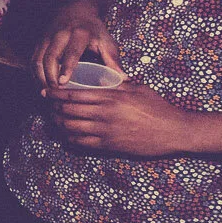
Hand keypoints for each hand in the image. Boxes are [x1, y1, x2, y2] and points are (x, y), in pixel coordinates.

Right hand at [34, 0, 120, 92]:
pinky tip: (41, 84)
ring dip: (40, 77)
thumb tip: (124, 79)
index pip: (71, 52)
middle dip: (50, 77)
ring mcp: (48, 37)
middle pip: (50, 57)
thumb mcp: (106, 41)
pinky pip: (33, 59)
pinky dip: (35, 74)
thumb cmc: (94, 29)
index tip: (63, 82)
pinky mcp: (40, 42)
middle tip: (55, 93)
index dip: (66, 67)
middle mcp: (60, 34)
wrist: (77, 9)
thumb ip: (113, 60)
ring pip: (38, 59)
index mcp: (80, 34)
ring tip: (47, 92)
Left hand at [49, 82, 198, 157]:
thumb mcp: (137, 89)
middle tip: (48, 106)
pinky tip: (66, 135)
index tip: (46, 92)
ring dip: (58, 124)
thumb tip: (104, 77)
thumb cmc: (158, 107)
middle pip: (67, 111)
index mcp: (110, 97)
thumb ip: (118, 83)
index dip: (56, 94)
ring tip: (54, 120)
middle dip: (53, 108)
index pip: (74, 94)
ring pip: (70, 128)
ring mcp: (105, 131)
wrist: (174, 131)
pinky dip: (69, 138)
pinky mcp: (109, 145)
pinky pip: (81, 143)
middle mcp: (104, 114)